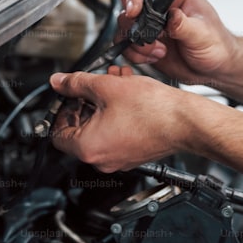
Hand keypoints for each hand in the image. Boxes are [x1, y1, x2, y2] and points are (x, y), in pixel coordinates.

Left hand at [49, 66, 188, 171]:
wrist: (186, 122)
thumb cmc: (153, 111)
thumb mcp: (106, 87)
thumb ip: (76, 84)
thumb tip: (59, 82)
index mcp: (88, 148)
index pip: (56, 134)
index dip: (60, 110)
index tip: (67, 96)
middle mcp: (102, 160)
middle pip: (79, 130)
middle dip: (85, 102)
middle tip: (91, 85)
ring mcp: (119, 159)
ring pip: (99, 129)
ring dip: (102, 103)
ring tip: (113, 82)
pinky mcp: (133, 154)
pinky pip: (116, 134)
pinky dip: (116, 114)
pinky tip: (126, 94)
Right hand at [119, 0, 237, 84]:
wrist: (214, 68)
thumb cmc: (216, 45)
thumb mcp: (203, 34)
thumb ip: (184, 25)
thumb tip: (170, 17)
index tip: (134, 11)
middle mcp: (160, 6)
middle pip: (129, 0)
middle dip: (132, 20)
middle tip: (145, 36)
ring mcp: (150, 23)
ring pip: (125, 23)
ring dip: (136, 41)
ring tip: (158, 50)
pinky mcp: (144, 41)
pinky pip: (126, 43)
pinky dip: (134, 53)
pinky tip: (154, 57)